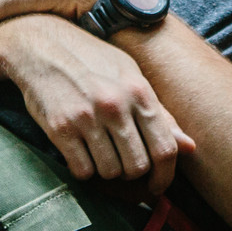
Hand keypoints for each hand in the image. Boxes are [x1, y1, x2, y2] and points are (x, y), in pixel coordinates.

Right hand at [0, 14, 191, 194]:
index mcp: (139, 91)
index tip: (157, 185)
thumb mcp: (131, 76)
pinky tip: (81, 153)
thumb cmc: (92, 60)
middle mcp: (115, 105)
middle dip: (132, 174)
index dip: (165, 176)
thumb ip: (160, 114)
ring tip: (100, 153)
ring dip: (107, 171)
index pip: (165, 149)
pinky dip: (84, 169)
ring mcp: (86, 117)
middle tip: (122, 166)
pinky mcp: (60, 128)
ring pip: (110, 172)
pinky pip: (82, 171)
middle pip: (137, 167)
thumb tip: (190, 148)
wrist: (41, 45)